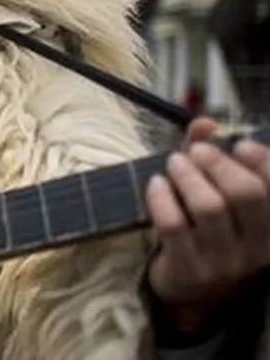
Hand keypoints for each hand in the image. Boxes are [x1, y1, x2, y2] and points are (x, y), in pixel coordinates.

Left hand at [145, 117, 269, 328]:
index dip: (263, 162)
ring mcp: (223, 262)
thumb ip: (212, 157)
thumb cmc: (206, 233)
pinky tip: (155, 184)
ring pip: (209, 208)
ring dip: (188, 177)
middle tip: (196, 152)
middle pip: (246, 195)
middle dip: (219, 164)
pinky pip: (174, 226)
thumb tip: (206, 122)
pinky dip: (162, 198)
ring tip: (173, 163)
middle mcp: (256, 248)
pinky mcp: (188, 269)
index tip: (240, 145)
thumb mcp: (217, 196)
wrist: (188, 292)